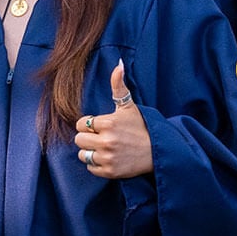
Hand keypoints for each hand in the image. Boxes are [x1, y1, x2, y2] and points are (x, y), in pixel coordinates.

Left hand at [74, 61, 152, 178]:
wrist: (157, 150)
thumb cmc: (140, 126)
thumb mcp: (129, 106)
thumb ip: (119, 86)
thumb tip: (119, 64)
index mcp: (108, 123)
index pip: (81, 124)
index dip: (89, 124)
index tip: (101, 126)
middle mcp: (106, 141)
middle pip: (79, 140)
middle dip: (88, 138)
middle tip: (102, 137)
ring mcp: (108, 157)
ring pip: (83, 155)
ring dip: (91, 152)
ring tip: (105, 148)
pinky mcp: (110, 171)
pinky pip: (91, 168)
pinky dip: (97, 165)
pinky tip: (109, 158)